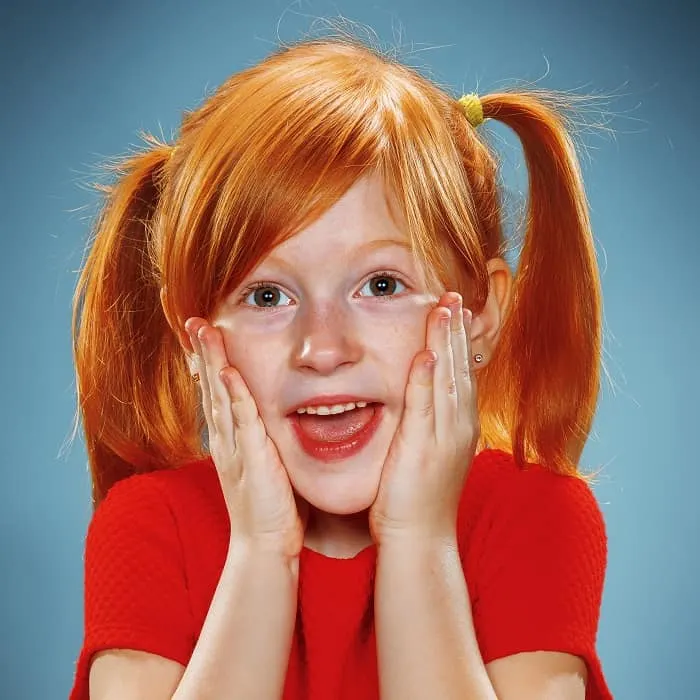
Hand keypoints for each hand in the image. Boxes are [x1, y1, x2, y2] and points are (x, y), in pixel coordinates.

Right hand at [186, 318, 305, 559]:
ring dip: (211, 362)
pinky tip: (227, 371)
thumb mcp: (262, 466)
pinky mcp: (252, 456)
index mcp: (230, 440)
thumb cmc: (269, 507)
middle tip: (194, 322)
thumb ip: (260, 442)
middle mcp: (226, 440)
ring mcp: (236, 447)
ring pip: (220, 396)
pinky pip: (241, 419)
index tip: (204, 337)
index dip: (209, 364)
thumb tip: (266, 424)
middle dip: (202, 353)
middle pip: (210, 387)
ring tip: (203, 332)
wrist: (264, 545)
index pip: (216, 394)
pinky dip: (233, 394)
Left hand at [369, 292, 479, 544]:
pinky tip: (425, 354)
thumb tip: (428, 403)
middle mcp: (458, 428)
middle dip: (458, 331)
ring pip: (448, 380)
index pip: (462, 374)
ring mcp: (443, 438)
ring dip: (446, 344)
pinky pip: (424, 407)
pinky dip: (427, 379)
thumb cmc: (421, 500)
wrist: (421, 539)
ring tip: (445, 309)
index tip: (457, 312)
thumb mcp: (433, 456)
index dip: (460, 342)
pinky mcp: (422, 449)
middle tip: (455, 297)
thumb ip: (432, 426)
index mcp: (460, 427)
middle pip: (460, 369)